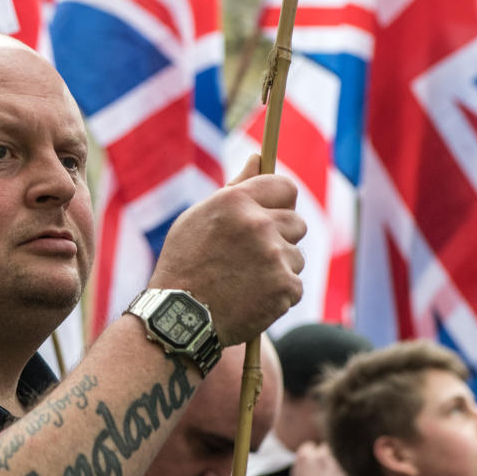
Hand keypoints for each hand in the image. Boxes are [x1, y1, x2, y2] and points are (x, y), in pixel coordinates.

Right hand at [148, 154, 305, 345]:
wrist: (179, 318)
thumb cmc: (184, 265)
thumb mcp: (198, 219)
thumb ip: (234, 188)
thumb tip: (259, 157)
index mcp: (236, 202)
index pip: (285, 188)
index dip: (280, 204)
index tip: (271, 217)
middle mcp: (258, 225)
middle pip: (297, 223)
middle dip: (280, 239)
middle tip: (251, 259)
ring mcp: (274, 257)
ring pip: (296, 257)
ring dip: (278, 269)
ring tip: (245, 283)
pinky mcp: (284, 288)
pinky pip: (294, 285)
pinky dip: (277, 295)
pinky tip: (251, 300)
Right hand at [288, 442, 347, 475]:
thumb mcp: (296, 471)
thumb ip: (304, 457)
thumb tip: (313, 448)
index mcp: (305, 456)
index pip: (310, 446)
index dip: (311, 454)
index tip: (311, 462)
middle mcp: (319, 458)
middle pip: (326, 446)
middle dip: (325, 454)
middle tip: (322, 465)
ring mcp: (332, 465)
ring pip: (337, 454)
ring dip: (335, 461)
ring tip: (329, 473)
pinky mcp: (343, 473)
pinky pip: (344, 465)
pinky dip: (341, 470)